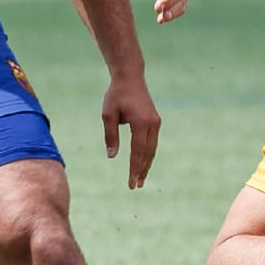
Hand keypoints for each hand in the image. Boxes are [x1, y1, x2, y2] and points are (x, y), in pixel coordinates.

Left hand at [102, 70, 160, 188]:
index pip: (137, 151)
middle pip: (148, 153)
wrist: (130, 78)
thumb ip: (110, 136)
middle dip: (142, 170)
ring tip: (140, 179)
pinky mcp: (155, 121)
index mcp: (140, 122)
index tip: (131, 182)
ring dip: (146, 164)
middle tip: (136, 186)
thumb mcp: (108, 115)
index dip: (134, 168)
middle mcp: (152, 124)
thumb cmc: (116, 95)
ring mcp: (156, 122)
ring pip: (152, 149)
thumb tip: (112, 156)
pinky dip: (148, 154)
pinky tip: (143, 163)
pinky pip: (152, 142)